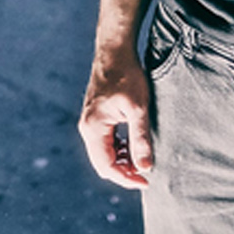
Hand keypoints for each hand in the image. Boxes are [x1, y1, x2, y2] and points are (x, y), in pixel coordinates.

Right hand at [78, 49, 152, 189]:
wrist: (115, 51)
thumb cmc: (127, 76)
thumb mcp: (138, 109)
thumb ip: (141, 139)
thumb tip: (146, 167)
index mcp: (93, 128)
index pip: (107, 166)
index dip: (126, 178)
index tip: (146, 181)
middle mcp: (87, 127)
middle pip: (103, 163)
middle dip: (124, 173)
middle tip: (146, 175)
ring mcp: (90, 122)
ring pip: (104, 153)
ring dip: (122, 161)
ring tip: (142, 160)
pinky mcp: (96, 117)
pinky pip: (105, 142)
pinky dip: (119, 149)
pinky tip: (133, 146)